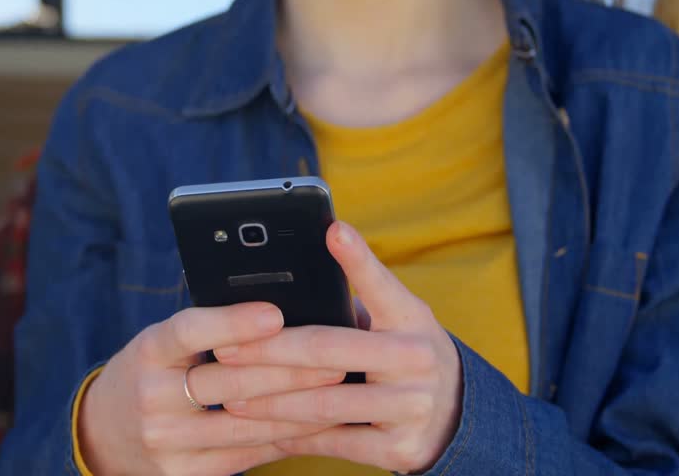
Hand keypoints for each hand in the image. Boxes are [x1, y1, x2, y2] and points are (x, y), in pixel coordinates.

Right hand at [78, 302, 346, 475]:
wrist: (106, 433)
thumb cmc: (152, 371)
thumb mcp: (163, 342)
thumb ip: (206, 331)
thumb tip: (278, 311)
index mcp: (147, 351)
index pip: (189, 331)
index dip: (233, 323)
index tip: (275, 313)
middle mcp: (151, 397)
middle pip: (229, 383)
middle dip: (289, 370)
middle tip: (336, 356)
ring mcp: (166, 442)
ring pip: (246, 425)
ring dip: (299, 408)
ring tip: (340, 389)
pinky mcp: (184, 474)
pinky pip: (247, 455)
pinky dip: (286, 437)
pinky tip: (317, 423)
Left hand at [214, 222, 463, 473]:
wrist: (453, 415)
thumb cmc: (403, 351)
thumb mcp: (396, 316)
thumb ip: (357, 294)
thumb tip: (299, 263)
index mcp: (411, 318)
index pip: (381, 284)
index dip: (357, 258)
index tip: (332, 230)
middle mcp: (418, 360)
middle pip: (329, 351)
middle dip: (269, 350)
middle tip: (226, 350)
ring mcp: (412, 406)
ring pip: (324, 404)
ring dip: (271, 402)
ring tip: (232, 397)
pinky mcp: (401, 449)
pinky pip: (334, 443)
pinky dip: (294, 438)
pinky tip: (264, 432)